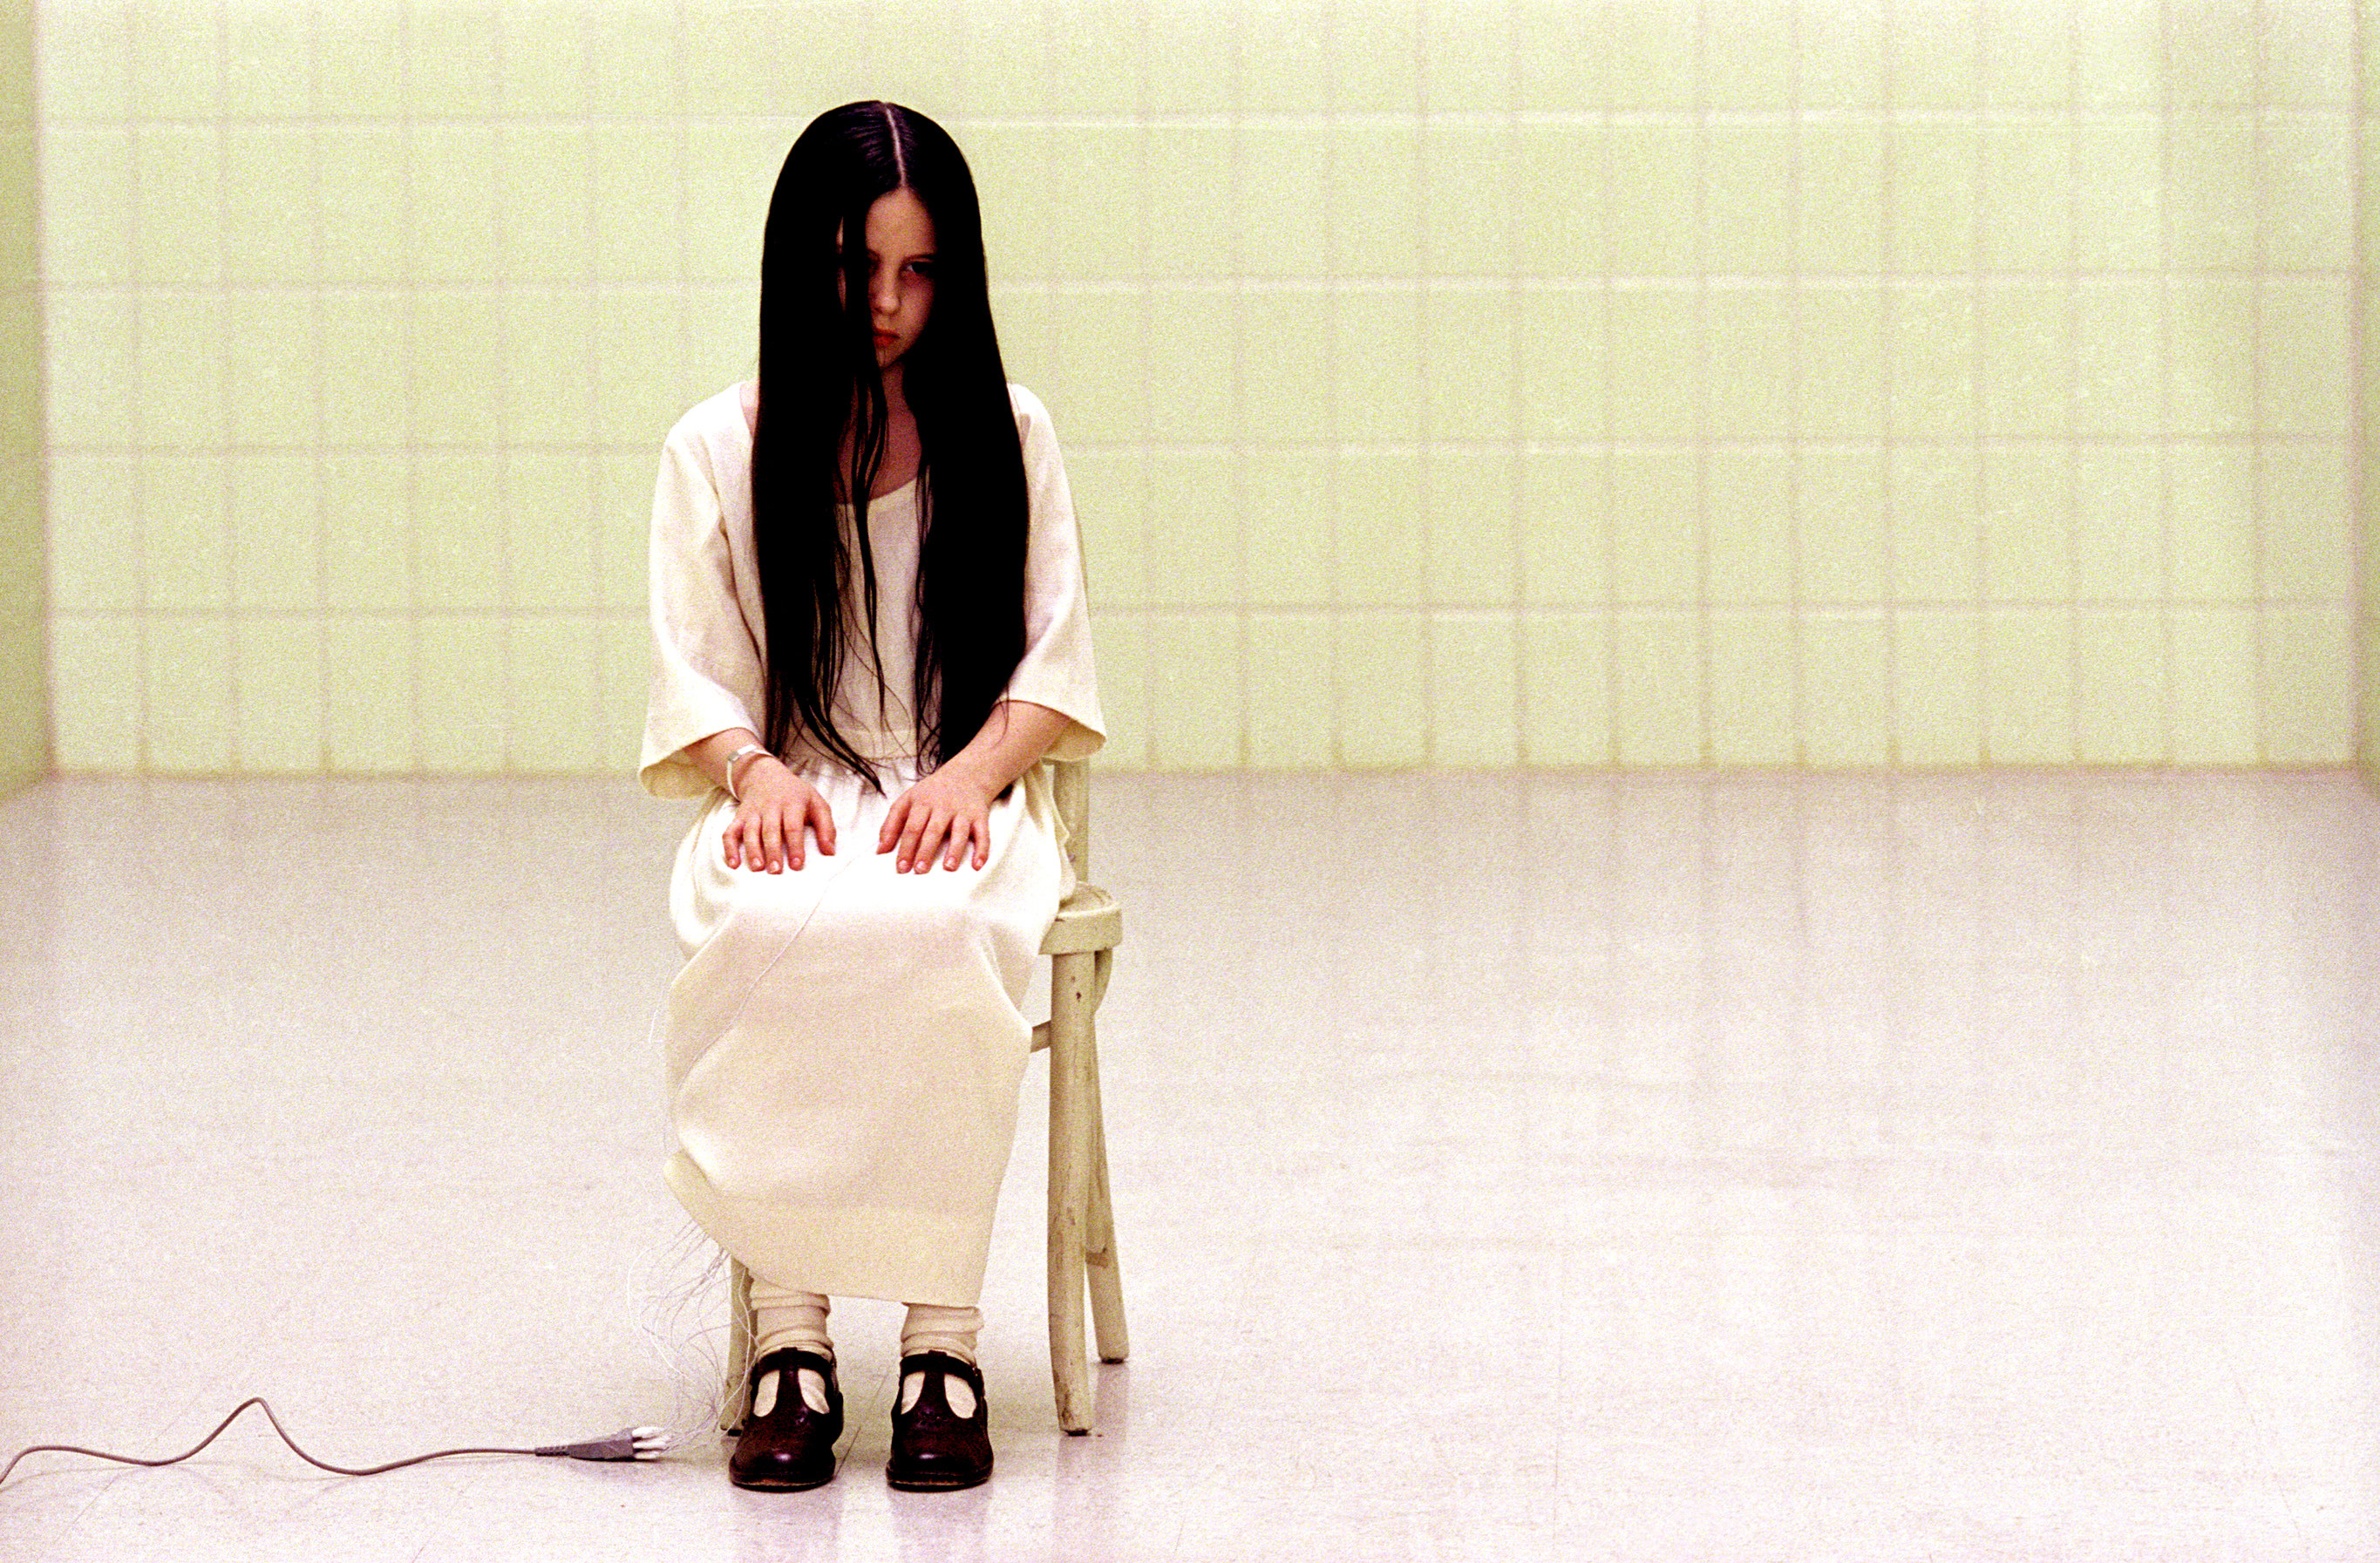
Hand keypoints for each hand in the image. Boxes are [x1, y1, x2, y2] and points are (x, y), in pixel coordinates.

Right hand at [722, 759, 835, 872]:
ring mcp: (753, 812)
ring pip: (750, 831)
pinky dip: (729, 848)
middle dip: (772, 851)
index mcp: (792, 803)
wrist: (766, 775)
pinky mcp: (740, 816)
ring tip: (757, 868)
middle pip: (770, 830)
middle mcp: (770, 806)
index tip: (796, 865)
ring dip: (752, 850)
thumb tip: (830, 852)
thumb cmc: (796, 795)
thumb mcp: (817, 803)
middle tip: (776, 871)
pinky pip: (730, 831)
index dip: (795, 846)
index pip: (793, 826)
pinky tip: (733, 864)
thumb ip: (826, 827)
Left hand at [878, 764, 996, 872]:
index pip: (911, 828)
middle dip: (926, 851)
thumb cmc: (932, 793)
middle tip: (919, 871)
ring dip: (954, 850)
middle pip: (933, 831)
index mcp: (922, 802)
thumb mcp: (908, 801)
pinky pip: (983, 834)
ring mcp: (962, 812)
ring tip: (948, 868)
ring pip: (959, 832)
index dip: (906, 848)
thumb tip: (880, 851)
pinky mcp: (980, 816)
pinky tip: (977, 864)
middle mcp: (943, 806)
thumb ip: (891, 824)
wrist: (965, 775)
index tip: (901, 867)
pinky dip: (982, 850)